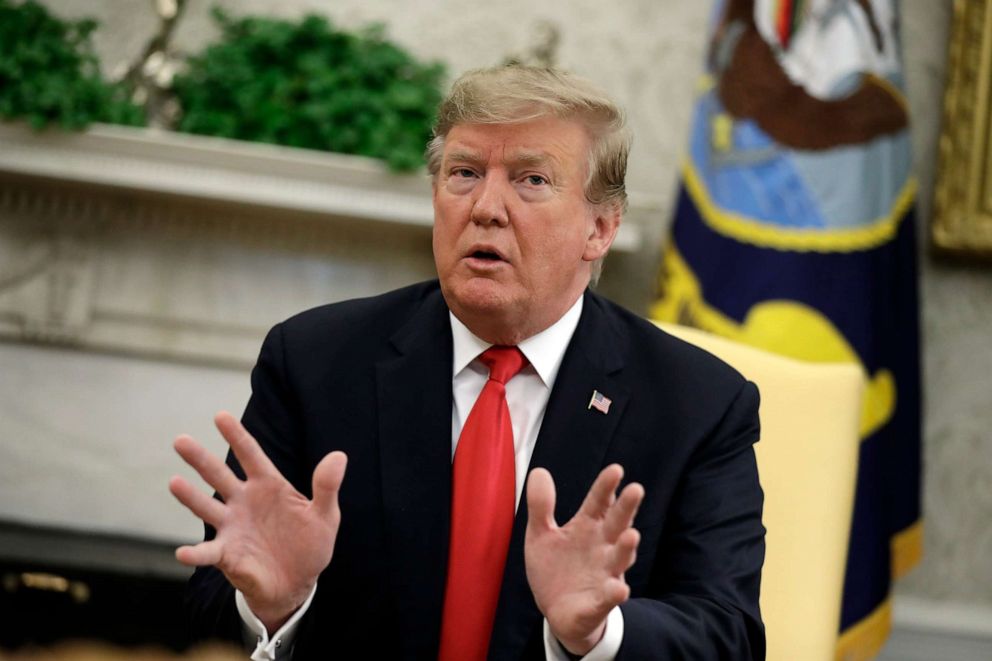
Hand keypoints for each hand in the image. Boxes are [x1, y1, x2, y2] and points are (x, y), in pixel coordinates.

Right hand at [169, 411, 346, 632]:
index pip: (251, 455)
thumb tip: (339, 456)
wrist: (298, 584)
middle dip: (200, 458)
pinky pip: (208, 552)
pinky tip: (183, 552)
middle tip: (180, 439)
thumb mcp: (325, 516)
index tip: (220, 416)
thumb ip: (327, 487)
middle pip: (219, 475)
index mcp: (268, 486)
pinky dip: (195, 554)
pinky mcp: (227, 555)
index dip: (237, 436)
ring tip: (174, 482)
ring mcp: (232, 527)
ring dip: (190, 496)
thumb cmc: (310, 545)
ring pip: (207, 507)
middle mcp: (244, 502)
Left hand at [524, 464, 643, 655]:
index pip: (599, 502)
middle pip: (617, 524)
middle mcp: (602, 547)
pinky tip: (619, 589)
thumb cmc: (555, 567)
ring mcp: (605, 573)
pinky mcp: (599, 601)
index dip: (606, 487)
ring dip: (626, 548)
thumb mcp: (540, 534)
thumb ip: (541, 505)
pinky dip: (615, 593)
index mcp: (587, 527)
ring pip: (619, 558)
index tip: (616, 469)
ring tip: (631, 535)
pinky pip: (609, 597)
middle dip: (626, 508)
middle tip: (636, 489)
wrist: (557, 611)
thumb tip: (539, 471)